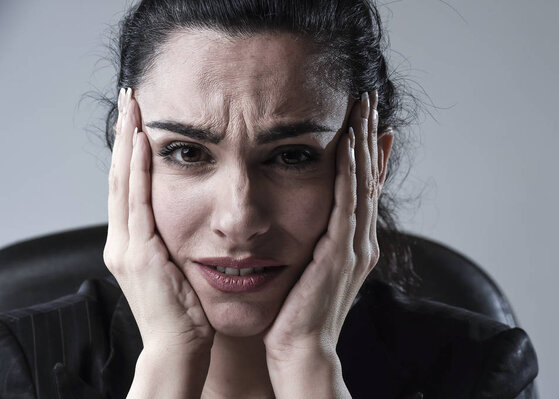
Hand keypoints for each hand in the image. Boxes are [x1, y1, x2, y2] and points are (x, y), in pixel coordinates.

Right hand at [103, 88, 214, 354]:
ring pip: (123, 183)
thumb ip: (169, 240)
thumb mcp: (172, 267)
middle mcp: (121, 241)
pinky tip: (143, 144)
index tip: (136, 120)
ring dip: (128, 143)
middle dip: (124, 136)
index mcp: (129, 243)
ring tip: (133, 108)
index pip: (126, 187)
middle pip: (119, 177)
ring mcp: (127, 247)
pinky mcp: (140, 255)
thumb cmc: (183, 310)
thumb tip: (181, 217)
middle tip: (129, 99)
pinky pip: (138, 203)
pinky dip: (138, 171)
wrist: (178, 346)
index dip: (129, 151)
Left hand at [263, 91, 380, 395]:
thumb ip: (318, 243)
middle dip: (370, 136)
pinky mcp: (341, 251)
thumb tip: (310, 223)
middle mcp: (363, 240)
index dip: (371, 154)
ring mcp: (356, 245)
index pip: (365, 188)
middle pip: (370, 177)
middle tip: (369, 101)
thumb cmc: (299, 312)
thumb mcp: (312, 269)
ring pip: (363, 182)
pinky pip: (346, 201)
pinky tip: (347, 142)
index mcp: (356, 244)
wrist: (301, 348)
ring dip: (363, 142)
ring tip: (363, 108)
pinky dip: (349, 170)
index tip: (370, 123)